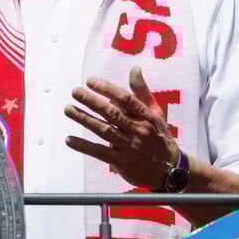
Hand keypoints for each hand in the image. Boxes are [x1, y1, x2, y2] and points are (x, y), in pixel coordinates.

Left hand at [64, 66, 178, 189]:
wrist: (170, 170)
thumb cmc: (159, 136)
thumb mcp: (156, 113)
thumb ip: (142, 92)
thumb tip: (134, 69)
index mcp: (146, 116)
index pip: (125, 99)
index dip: (107, 89)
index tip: (90, 81)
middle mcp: (138, 130)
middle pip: (112, 113)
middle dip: (92, 101)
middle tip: (75, 92)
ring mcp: (130, 147)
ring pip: (104, 130)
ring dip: (84, 119)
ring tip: (68, 110)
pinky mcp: (123, 163)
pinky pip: (100, 152)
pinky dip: (84, 146)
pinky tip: (69, 140)